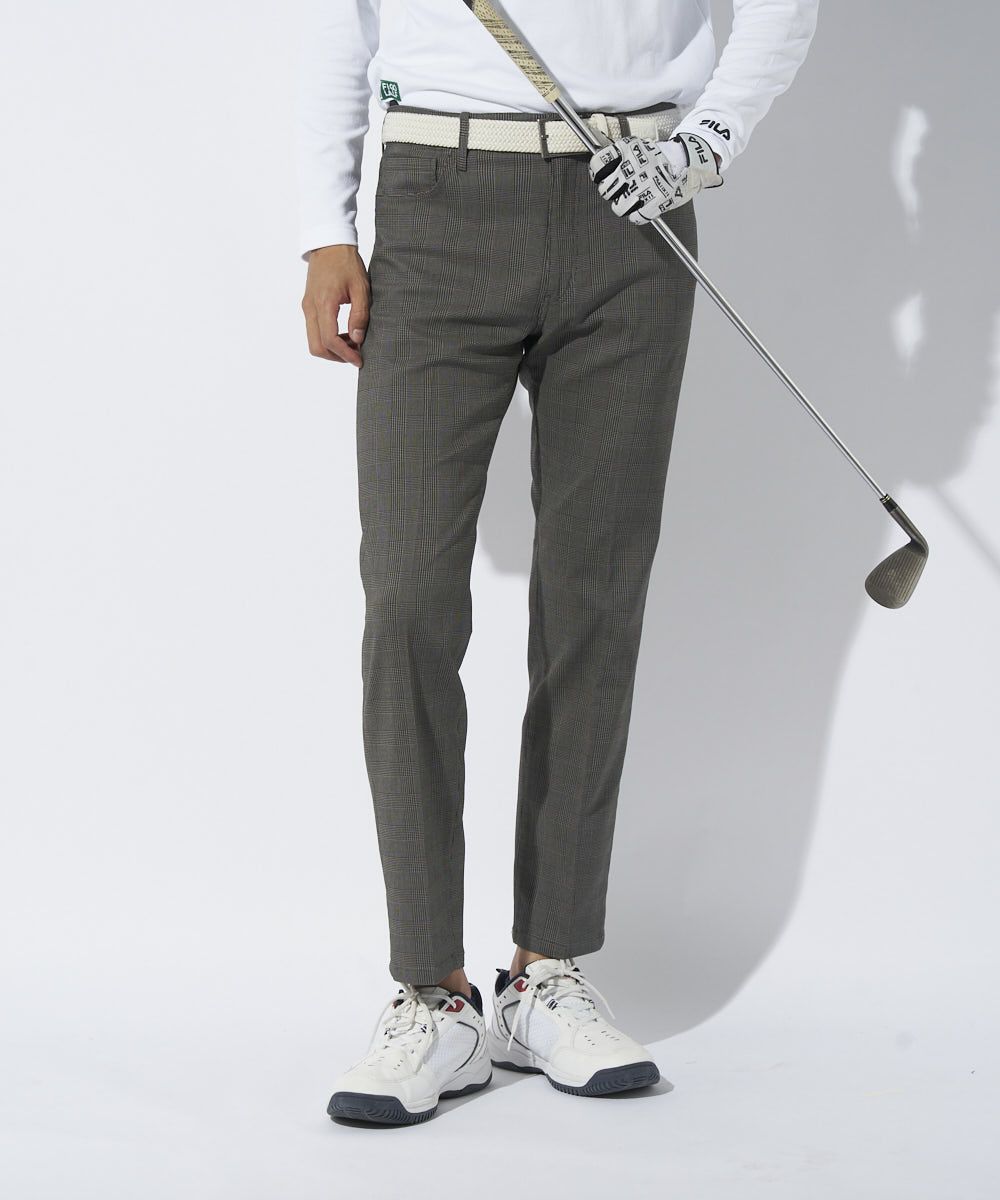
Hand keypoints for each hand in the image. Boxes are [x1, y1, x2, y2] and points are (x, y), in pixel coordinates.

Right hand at [301, 245, 370, 366]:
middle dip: (336, 356)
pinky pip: (314, 331)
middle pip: (317, 347)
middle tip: (356, 354)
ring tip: (352, 343)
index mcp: (324, 303)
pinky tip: (344, 333)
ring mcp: (307, 307)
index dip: (345, 354)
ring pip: (314, 341)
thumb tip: (357, 339)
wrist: (329, 244)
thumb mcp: (361, 288)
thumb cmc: (346, 262)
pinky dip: (328, 339)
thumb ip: (359, 315)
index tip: (359, 360)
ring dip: (332, 349)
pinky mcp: (308, 306)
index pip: (330, 340)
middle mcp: (311, 308)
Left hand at [588, 132, 723, 224]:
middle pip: (605, 190)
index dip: (596, 173)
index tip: (600, 177)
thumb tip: (598, 168)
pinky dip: (637, 215)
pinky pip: (635, 217)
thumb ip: (618, 155)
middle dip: (610, 193)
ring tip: (631, 200)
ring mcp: (644, 187)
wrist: (687, 159)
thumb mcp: (637, 146)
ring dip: (622, 206)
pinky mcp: (656, 202)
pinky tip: (641, 208)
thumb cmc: (659, 156)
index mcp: (627, 152)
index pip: (598, 164)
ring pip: (618, 207)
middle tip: (618, 191)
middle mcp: (633, 169)